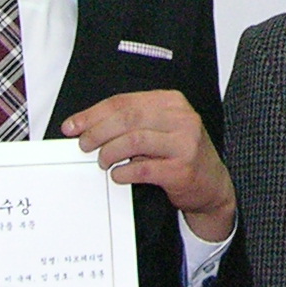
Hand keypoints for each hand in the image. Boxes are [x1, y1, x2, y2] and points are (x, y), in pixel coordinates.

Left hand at [65, 89, 235, 240]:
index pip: (124, 102)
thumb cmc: (182, 154)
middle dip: (97, 131)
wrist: (212, 184)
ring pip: (133, 140)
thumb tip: (88, 125)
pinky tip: (118, 174)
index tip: (73, 125)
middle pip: (127, 118)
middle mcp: (181, 118)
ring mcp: (184, 143)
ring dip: (109, 151)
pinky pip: (142, 168)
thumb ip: (132, 122)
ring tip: (103, 160)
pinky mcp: (182, 169)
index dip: (93, 114)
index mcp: (172, 102)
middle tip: (84, 144)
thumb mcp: (162, 128)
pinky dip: (123, 172)